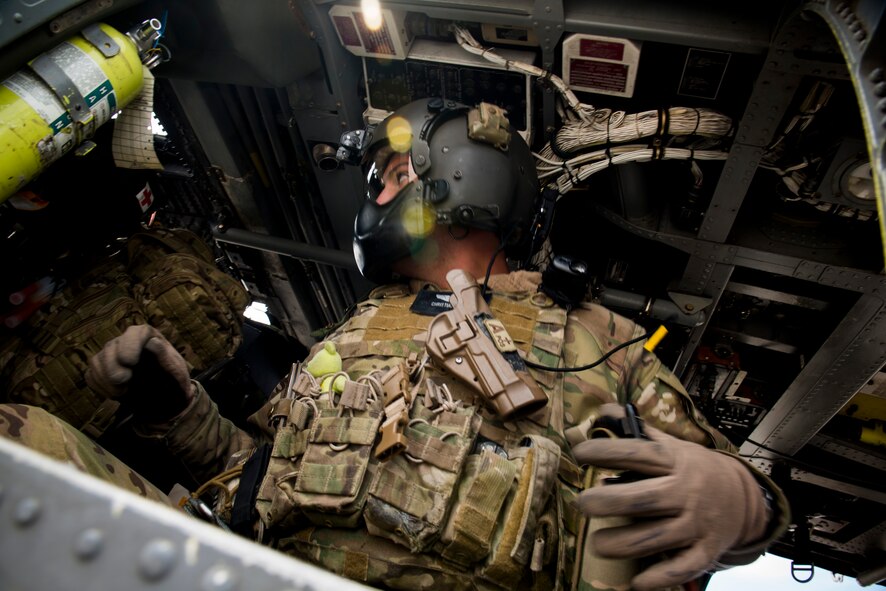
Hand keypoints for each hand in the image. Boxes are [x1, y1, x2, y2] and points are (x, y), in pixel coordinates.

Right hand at [87, 325, 192, 419]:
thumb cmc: (173, 382)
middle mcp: (127, 341)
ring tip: (123, 392)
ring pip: (97, 361)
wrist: (163, 398)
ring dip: (106, 379)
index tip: (130, 362)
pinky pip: (91, 375)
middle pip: (111, 346)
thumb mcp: (177, 372)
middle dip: (113, 366)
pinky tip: (114, 394)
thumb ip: (166, 359)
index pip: (136, 332)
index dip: (129, 345)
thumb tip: (153, 342)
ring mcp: (111, 354)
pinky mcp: (101, 369)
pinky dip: (100, 386)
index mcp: (149, 337)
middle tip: (123, 381)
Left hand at [572, 404, 770, 590]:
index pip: (636, 453)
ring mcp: (695, 523)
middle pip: (643, 499)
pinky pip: (681, 567)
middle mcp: (684, 492)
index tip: (580, 454)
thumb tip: (603, 410)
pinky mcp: (705, 550)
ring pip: (656, 537)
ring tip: (597, 544)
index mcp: (674, 461)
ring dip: (623, 543)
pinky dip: (659, 577)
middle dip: (608, 502)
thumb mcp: (671, 444)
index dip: (605, 452)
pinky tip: (636, 582)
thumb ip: (638, 430)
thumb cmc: (694, 468)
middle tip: (582, 504)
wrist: (743, 497)